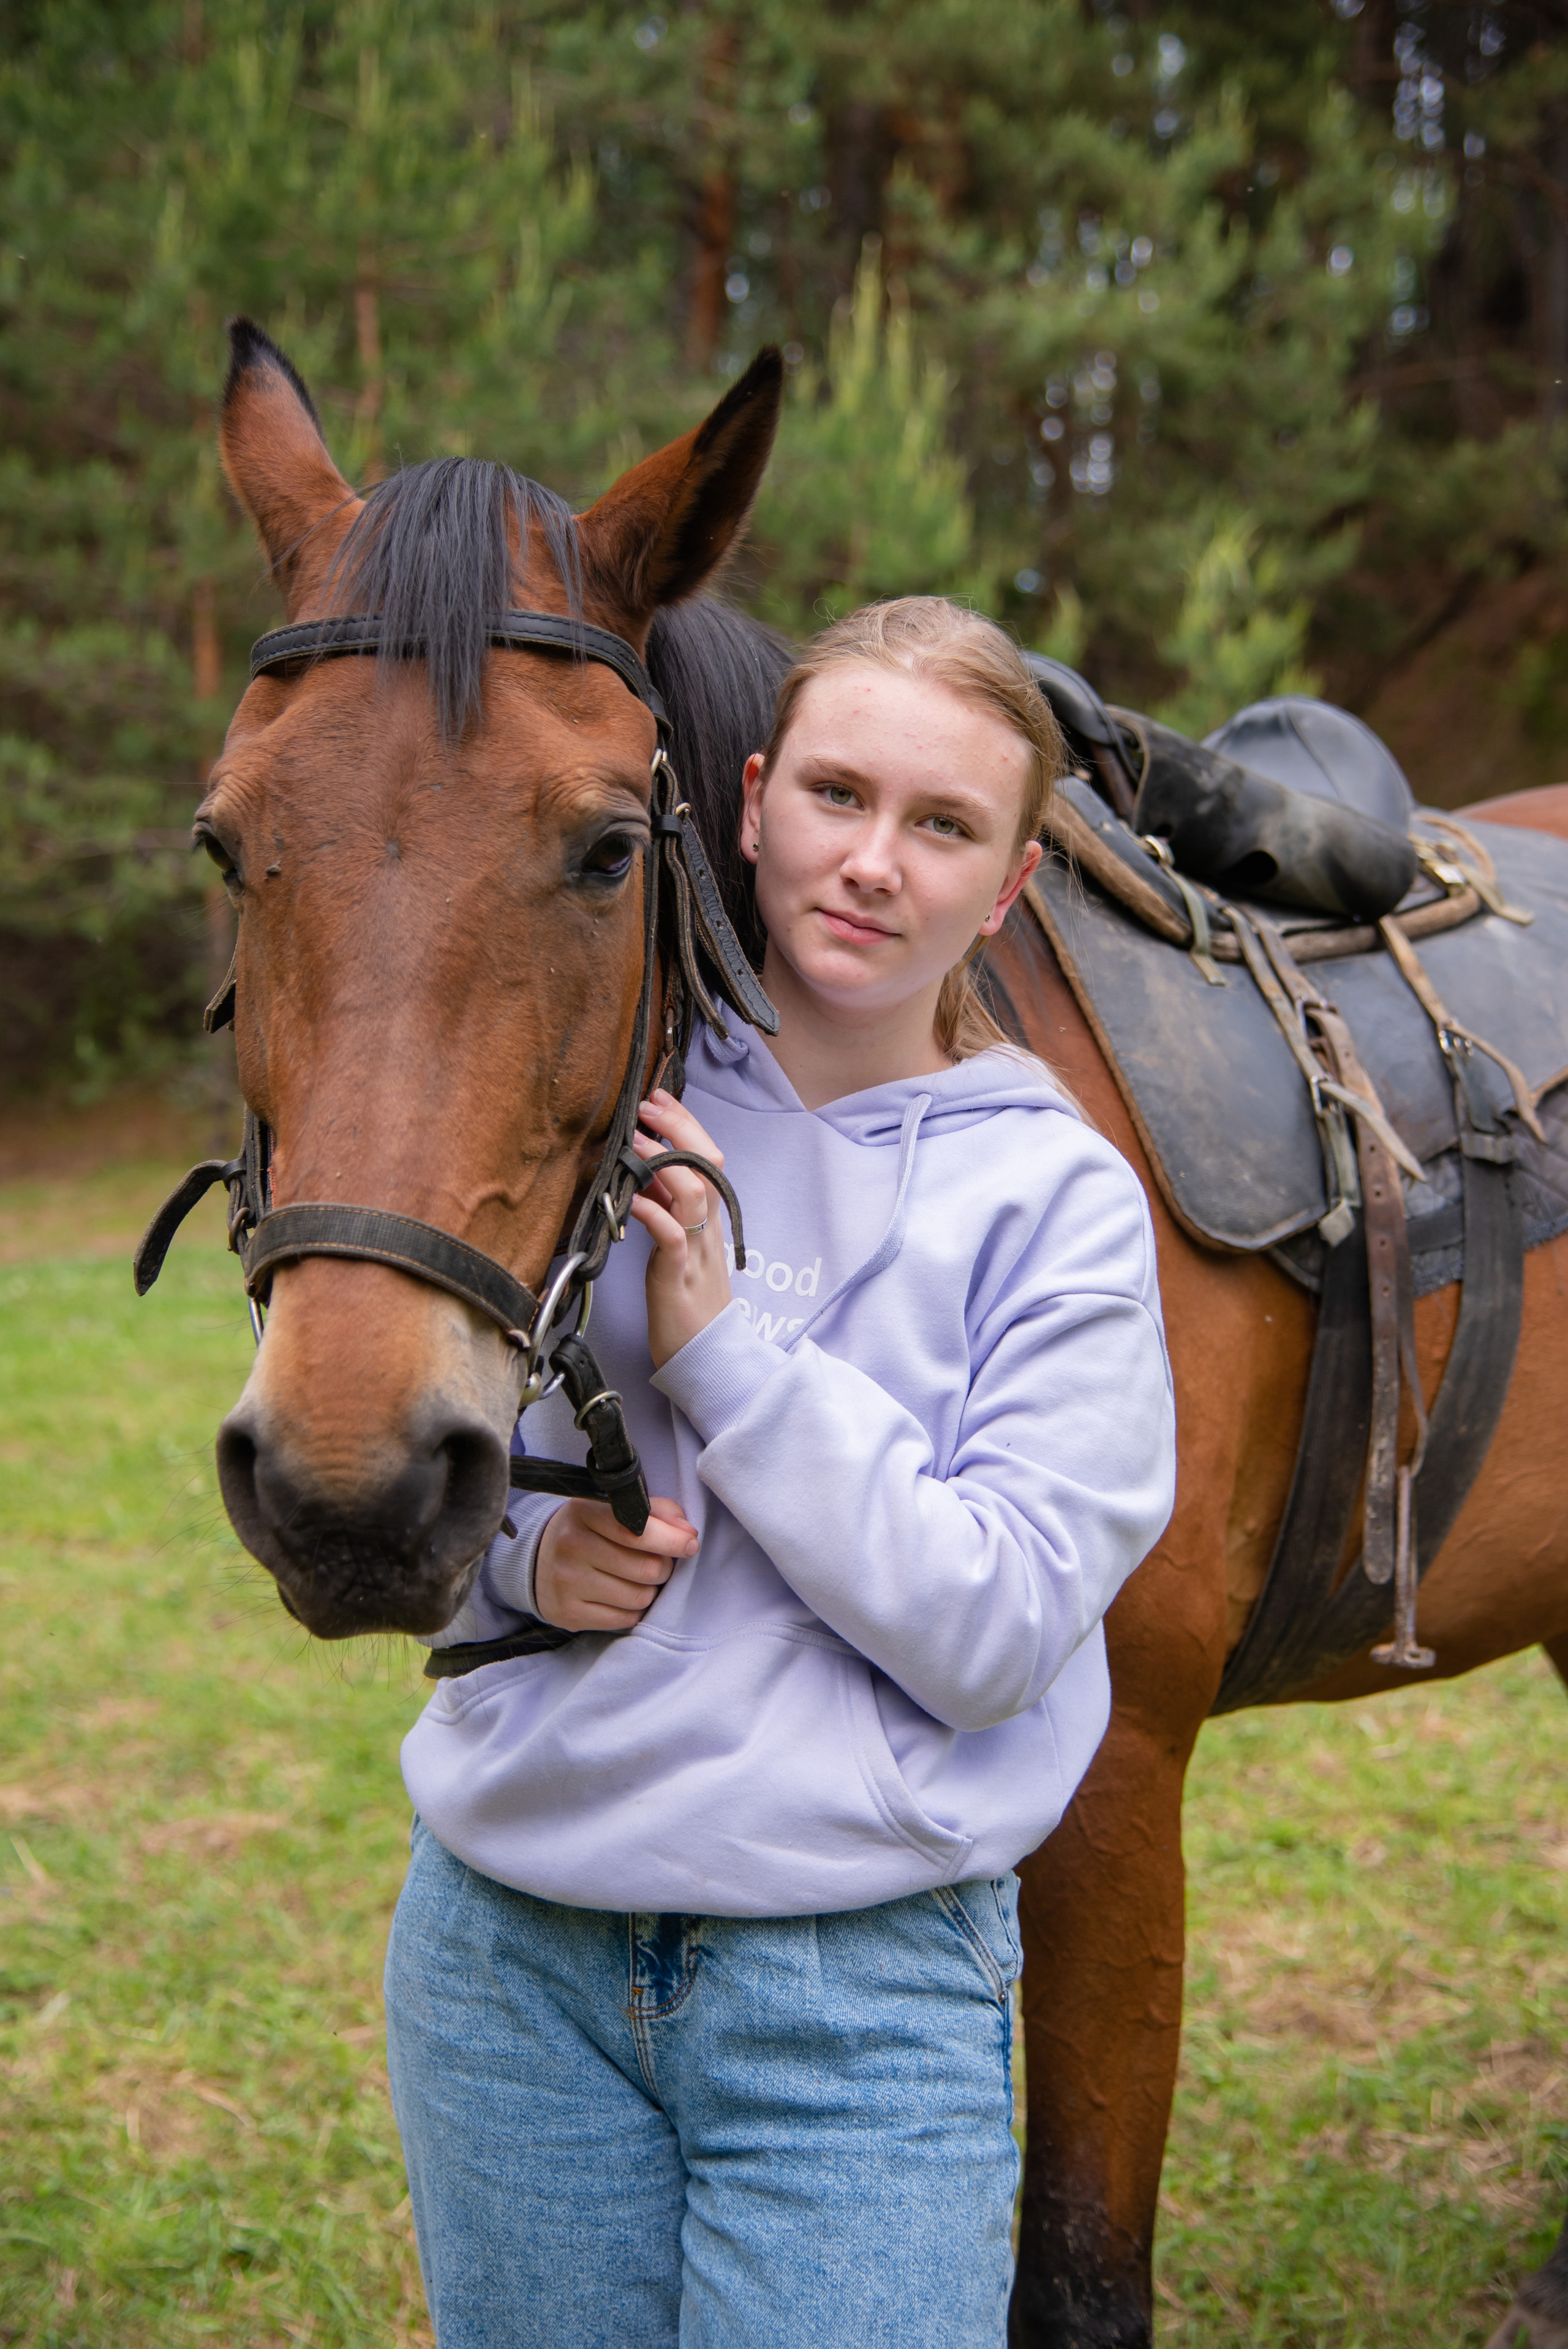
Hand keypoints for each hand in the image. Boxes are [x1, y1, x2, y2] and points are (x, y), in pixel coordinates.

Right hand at [533, 1495, 697, 1632]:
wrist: (539, 1560)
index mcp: (584, 1512)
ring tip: (637, 1579)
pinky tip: (622, 1596)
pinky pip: (625, 1619)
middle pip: (647, 1569)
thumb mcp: (616, 1509)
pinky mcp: (568, 1613)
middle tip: (658, 1563)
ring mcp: (566, 1582)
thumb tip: (688, 1535)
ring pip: (639, 1597)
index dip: (672, 1540)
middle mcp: (571, 1546)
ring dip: (649, 1591)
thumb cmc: (592, 1531)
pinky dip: (633, 1610)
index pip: (638, 1531)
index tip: (689, 1544)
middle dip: (663, 1568)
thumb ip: (658, 1512)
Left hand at [629, 1089, 733, 1368]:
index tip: (658, 1098)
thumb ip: (665, 1210)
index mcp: (707, 1220)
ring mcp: (696, 1252)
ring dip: (664, 1160)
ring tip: (635, 1138)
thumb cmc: (684, 1303)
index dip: (685, 1124)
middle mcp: (707, 1229)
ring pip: (694, 1193)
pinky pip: (672, 1237)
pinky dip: (654, 1212)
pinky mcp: (678, 1278)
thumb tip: (644, 1172)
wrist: (703, 1358)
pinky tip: (634, 1198)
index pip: (707, 1158)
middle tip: (649, 1102)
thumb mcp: (675, 1247)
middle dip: (680, 1127)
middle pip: (708, 1164)